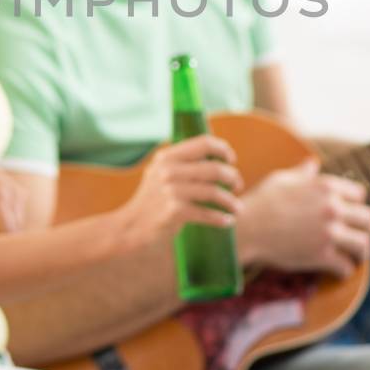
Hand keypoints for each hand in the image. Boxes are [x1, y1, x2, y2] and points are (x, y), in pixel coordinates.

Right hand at [114, 134, 244, 246]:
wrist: (131, 226)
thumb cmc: (151, 200)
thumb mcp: (159, 172)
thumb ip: (180, 163)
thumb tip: (216, 158)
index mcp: (167, 156)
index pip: (204, 143)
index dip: (223, 150)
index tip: (231, 161)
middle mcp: (168, 170)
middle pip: (214, 168)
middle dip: (232, 177)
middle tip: (237, 186)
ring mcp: (171, 191)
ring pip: (214, 192)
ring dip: (231, 201)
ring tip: (238, 209)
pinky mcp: (174, 211)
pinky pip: (207, 213)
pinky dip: (220, 218)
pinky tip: (227, 221)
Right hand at [237, 160, 369, 277]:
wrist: (246, 228)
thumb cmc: (260, 201)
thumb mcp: (282, 179)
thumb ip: (303, 173)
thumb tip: (313, 163)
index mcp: (325, 186)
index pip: (360, 194)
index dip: (354, 204)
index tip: (348, 213)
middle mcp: (332, 208)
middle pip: (369, 219)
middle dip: (365, 228)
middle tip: (357, 236)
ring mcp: (329, 232)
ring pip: (364, 245)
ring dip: (361, 252)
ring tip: (354, 256)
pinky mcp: (321, 256)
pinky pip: (346, 267)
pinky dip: (344, 270)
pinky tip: (338, 270)